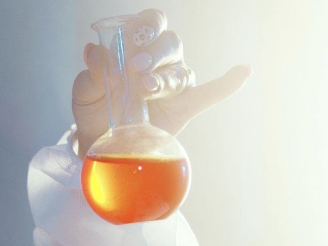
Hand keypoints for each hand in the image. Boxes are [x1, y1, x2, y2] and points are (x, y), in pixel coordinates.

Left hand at [71, 8, 251, 159]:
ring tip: (146, 88)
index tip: (131, 39)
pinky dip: (226, 84)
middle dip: (154, 53)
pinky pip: (209, 94)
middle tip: (135, 66)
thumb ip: (93, 73)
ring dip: (165, 78)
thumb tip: (93, 52)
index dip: (146, 26)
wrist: (99, 140)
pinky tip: (243, 71)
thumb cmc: (94, 107)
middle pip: (170, 44)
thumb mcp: (85, 91)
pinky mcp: (183, 108)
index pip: (151, 22)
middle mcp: (161, 59)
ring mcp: (174, 84)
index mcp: (138, 45)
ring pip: (181, 72)